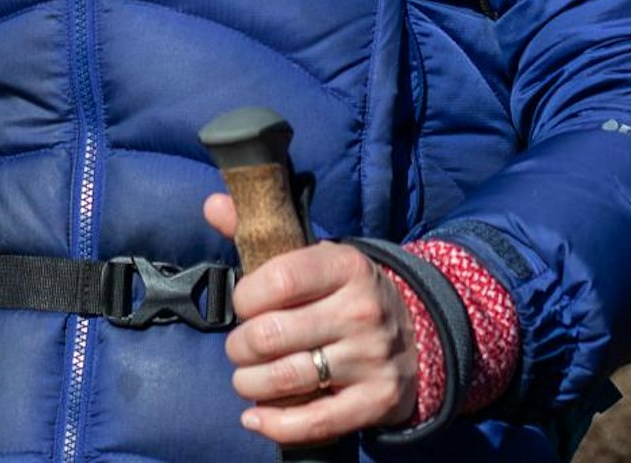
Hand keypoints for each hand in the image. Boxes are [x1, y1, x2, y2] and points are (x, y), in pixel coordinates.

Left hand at [205, 191, 416, 445]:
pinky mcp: (375, 401)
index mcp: (346, 266)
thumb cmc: (345, 292)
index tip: (242, 304)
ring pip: (285, 379)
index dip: (245, 297)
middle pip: (272, 335)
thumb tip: (212, 205)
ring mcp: (370, 358)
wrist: (417, 332)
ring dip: (250, 384)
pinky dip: (275, 424)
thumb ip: (261, 232)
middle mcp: (360, 311)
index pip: (278, 280)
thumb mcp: (316, 256)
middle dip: (240, 346)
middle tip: (239, 348)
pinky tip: (255, 417)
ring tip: (246, 378)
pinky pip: (314, 422)